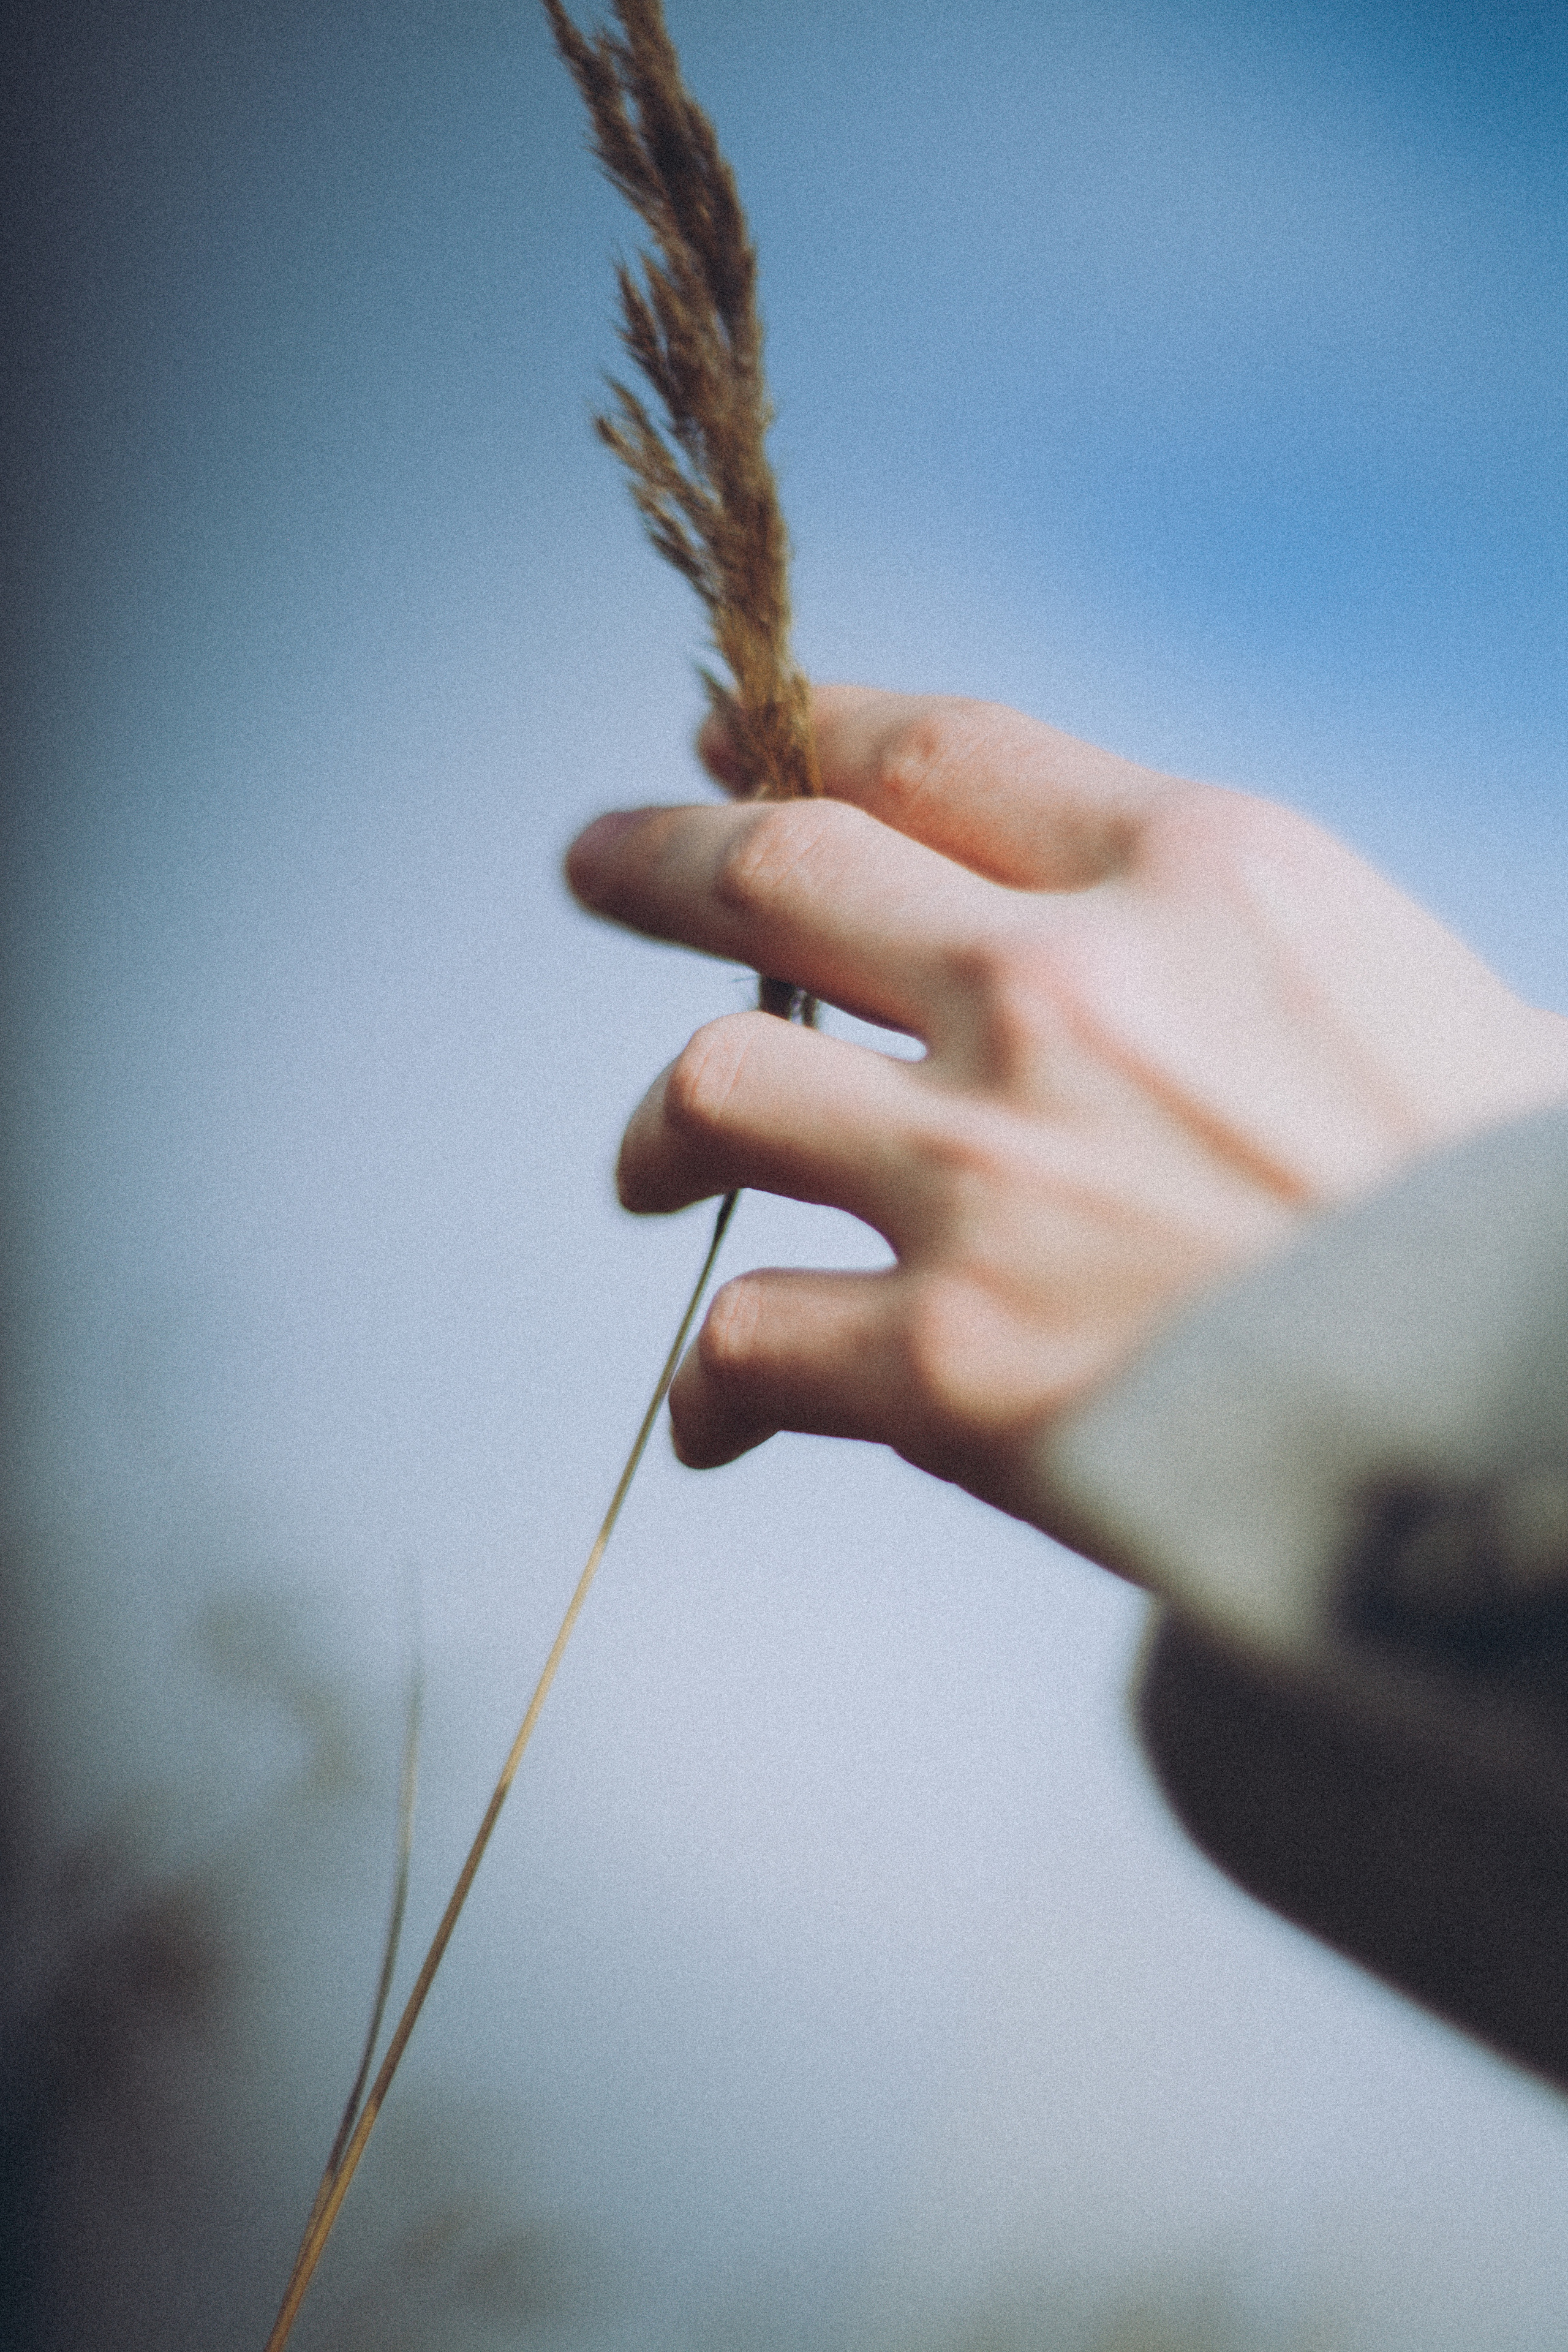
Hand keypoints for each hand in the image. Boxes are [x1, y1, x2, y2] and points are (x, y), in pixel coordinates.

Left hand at [566, 687, 1567, 1536]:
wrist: (1546, 1432)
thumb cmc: (1522, 1225)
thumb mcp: (1438, 1007)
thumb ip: (1274, 973)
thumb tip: (1222, 994)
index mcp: (1205, 874)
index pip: (940, 750)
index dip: (813, 730)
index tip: (749, 739)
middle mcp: (1063, 992)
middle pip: (778, 870)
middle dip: (663, 861)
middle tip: (602, 864)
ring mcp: (986, 1176)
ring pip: (713, 1086)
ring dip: (660, 1128)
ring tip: (650, 1169)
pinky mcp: (947, 1366)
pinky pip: (745, 1341)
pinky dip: (715, 1381)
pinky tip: (719, 1414)